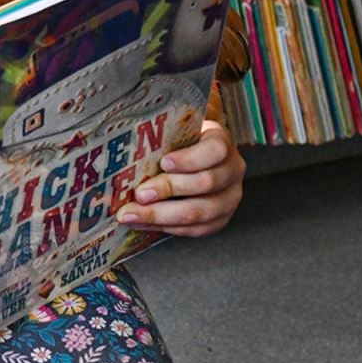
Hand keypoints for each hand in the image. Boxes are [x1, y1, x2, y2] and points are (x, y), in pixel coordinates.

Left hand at [116, 121, 243, 236]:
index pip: (215, 151)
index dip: (190, 159)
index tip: (163, 162)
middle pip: (205, 183)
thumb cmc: (180, 143)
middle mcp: (232, 170)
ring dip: (162, 215)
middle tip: (139, 194)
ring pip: (200, 212)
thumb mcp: (176, 133)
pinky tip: (143, 223)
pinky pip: (195, 229)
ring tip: (133, 214)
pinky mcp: (220, 220)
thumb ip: (162, 140)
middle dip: (169, 189)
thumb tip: (129, 152)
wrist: (196, 159)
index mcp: (221, 142)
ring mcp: (229, 198)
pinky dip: (166, 227)